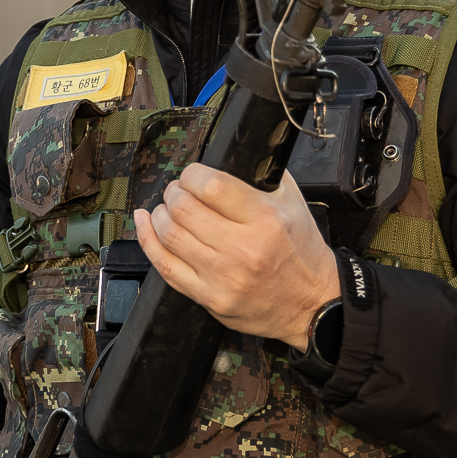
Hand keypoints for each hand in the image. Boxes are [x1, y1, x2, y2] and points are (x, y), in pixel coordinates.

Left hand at [133, 163, 339, 348]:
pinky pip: (166, 267)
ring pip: (170, 235)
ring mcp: (223, 277)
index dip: (192, 175)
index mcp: (265, 220)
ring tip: (166, 209)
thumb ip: (264, 176)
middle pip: (184, 209)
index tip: (192, 176)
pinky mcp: (209, 298)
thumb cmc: (301, 252)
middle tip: (177, 191)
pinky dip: (148, 241)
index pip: (212, 186)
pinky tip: (145, 224)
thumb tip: (232, 152)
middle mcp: (243, 249)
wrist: (312, 305)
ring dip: (159, 215)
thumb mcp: (294, 204)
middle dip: (173, 193)